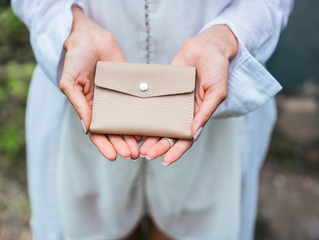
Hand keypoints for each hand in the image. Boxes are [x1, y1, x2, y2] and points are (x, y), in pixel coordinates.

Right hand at [60, 6, 139, 160]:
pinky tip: (149, 128)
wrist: (90, 37)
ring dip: (133, 136)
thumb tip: (87, 129)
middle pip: (114, 132)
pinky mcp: (130, 89)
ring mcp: (118, 99)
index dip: (105, 146)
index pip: (97, 133)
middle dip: (122, 145)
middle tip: (133, 155)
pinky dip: (142, 118)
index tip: (114, 157)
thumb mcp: (70, 82)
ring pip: (127, 122)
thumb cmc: (75, 59)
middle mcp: (104, 107)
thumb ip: (78, 104)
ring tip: (142, 148)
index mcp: (88, 108)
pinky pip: (137, 106)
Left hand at [140, 25, 238, 164]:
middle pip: (169, 135)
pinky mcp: (161, 91)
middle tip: (145, 154)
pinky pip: (151, 105)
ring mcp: (171, 102)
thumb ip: (205, 112)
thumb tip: (193, 133)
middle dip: (158, 146)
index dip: (176, 151)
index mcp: (197, 115)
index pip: (186, 139)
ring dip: (149, 135)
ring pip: (158, 123)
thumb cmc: (217, 69)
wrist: (206, 46)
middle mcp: (183, 112)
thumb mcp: (216, 91)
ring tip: (137, 145)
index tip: (165, 161)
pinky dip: (144, 115)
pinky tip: (134, 123)